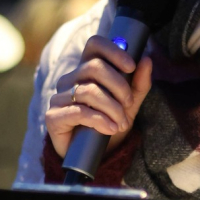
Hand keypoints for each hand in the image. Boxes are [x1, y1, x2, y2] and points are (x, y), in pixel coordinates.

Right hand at [45, 36, 152, 158]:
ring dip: (112, 108)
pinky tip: (110, 128)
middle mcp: (70, 79)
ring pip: (89, 91)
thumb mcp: (129, 105)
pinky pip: (78, 112)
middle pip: (95, 67)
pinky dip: (100, 120)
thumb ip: (138, 84)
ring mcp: (59, 97)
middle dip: (119, 87)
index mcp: (86, 69)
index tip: (131, 66)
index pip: (95, 45)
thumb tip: (147, 60)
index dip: (114, 50)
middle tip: (128, 105)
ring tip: (121, 123)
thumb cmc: (109, 124)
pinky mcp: (53, 116)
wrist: (93, 155)